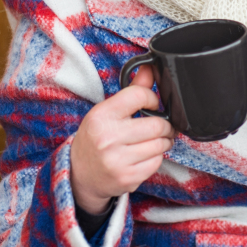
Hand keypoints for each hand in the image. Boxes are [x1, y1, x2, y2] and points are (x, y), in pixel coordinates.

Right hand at [69, 63, 174, 213]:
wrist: (79, 174)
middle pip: (157, 124)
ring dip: (164, 141)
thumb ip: (131, 91)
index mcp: (101, 115)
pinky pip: (157, 162)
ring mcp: (117, 160)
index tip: (153, 104)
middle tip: (162, 126)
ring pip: (160, 144)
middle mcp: (108, 137)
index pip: (139, 96)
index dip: (153, 98)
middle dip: (166, 125)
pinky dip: (157, 157)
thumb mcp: (106, 112)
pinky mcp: (127, 178)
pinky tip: (145, 155)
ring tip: (155, 140)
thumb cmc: (96, 138)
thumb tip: (149, 69)